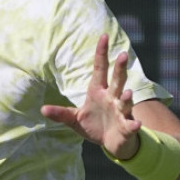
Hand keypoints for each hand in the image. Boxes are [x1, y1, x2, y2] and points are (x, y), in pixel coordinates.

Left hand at [40, 34, 141, 158]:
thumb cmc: (94, 125)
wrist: (111, 143)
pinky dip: (134, 125)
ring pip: (125, 101)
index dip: (101, 53)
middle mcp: (111, 98)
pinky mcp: (127, 127)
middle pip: (116, 80)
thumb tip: (42, 109)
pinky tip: (136, 124)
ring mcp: (121, 111)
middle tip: (122, 54)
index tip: (103, 36)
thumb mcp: (74, 119)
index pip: (99, 69)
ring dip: (126, 97)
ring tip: (127, 92)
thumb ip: (60, 113)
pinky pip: (131, 125)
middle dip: (119, 68)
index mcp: (98, 92)